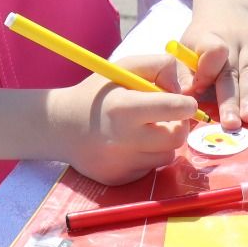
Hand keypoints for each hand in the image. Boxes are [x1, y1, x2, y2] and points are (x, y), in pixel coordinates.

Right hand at [52, 55, 198, 186]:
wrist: (60, 126)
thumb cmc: (97, 93)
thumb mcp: (125, 67)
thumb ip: (159, 67)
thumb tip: (185, 89)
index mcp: (124, 108)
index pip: (174, 109)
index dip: (186, 104)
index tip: (185, 102)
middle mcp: (123, 139)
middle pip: (177, 137)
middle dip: (178, 125)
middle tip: (166, 117)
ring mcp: (121, 163)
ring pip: (166, 155)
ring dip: (163, 142)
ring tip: (143, 130)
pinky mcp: (120, 179)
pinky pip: (150, 169)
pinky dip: (147, 156)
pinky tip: (129, 145)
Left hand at [174, 12, 247, 131]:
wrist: (226, 10)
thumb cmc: (201, 39)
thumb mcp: (186, 47)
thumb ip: (184, 72)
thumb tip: (185, 94)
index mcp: (208, 35)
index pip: (212, 51)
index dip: (207, 70)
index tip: (200, 90)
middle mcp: (233, 37)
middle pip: (232, 70)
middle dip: (232, 99)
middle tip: (230, 123)